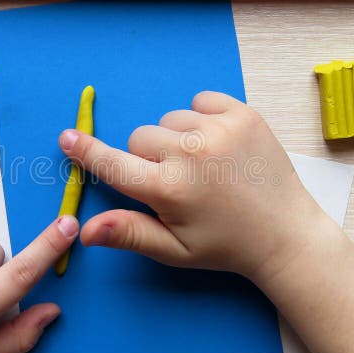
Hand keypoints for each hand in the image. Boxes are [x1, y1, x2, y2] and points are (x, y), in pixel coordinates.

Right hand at [59, 91, 331, 279]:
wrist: (285, 232)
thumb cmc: (225, 245)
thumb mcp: (175, 250)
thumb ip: (129, 234)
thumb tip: (84, 232)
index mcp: (169, 189)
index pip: (113, 163)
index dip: (87, 151)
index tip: (68, 137)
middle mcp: (190, 153)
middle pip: (139, 138)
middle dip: (147, 158)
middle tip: (176, 182)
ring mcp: (219, 128)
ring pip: (168, 121)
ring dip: (175, 140)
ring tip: (203, 166)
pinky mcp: (242, 113)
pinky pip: (199, 102)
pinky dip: (201, 119)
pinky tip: (218, 145)